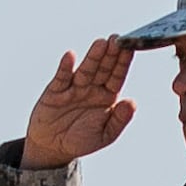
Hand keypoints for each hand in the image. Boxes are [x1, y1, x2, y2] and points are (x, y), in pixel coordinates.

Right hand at [22, 38, 137, 169]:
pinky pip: (61, 78)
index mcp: (108, 97)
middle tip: (118, 38)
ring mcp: (73, 88)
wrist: (53, 148)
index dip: (124, 63)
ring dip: (93, 57)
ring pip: (85, 70)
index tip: (132, 48)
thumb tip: (132, 102)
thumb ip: (120, 119)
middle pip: (103, 68)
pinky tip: (71, 56)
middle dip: (111, 54)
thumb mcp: (106, 135)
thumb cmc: (82, 140)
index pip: (118, 76)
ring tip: (101, 43)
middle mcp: (92, 89)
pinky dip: (65, 67)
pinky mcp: (55, 92)